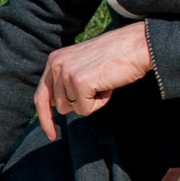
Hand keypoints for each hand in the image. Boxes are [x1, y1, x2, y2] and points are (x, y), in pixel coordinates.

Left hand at [32, 22, 152, 140]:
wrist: (138, 45)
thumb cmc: (115, 57)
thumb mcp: (82, 65)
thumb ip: (66, 81)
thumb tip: (59, 105)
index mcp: (54, 60)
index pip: (41, 96)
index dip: (45, 118)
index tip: (51, 135)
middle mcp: (55, 65)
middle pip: (60, 107)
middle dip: (80, 103)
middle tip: (98, 84)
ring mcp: (66, 73)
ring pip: (74, 109)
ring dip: (92, 101)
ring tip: (104, 81)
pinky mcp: (79, 82)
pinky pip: (86, 110)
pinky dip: (100, 103)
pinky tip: (108, 86)